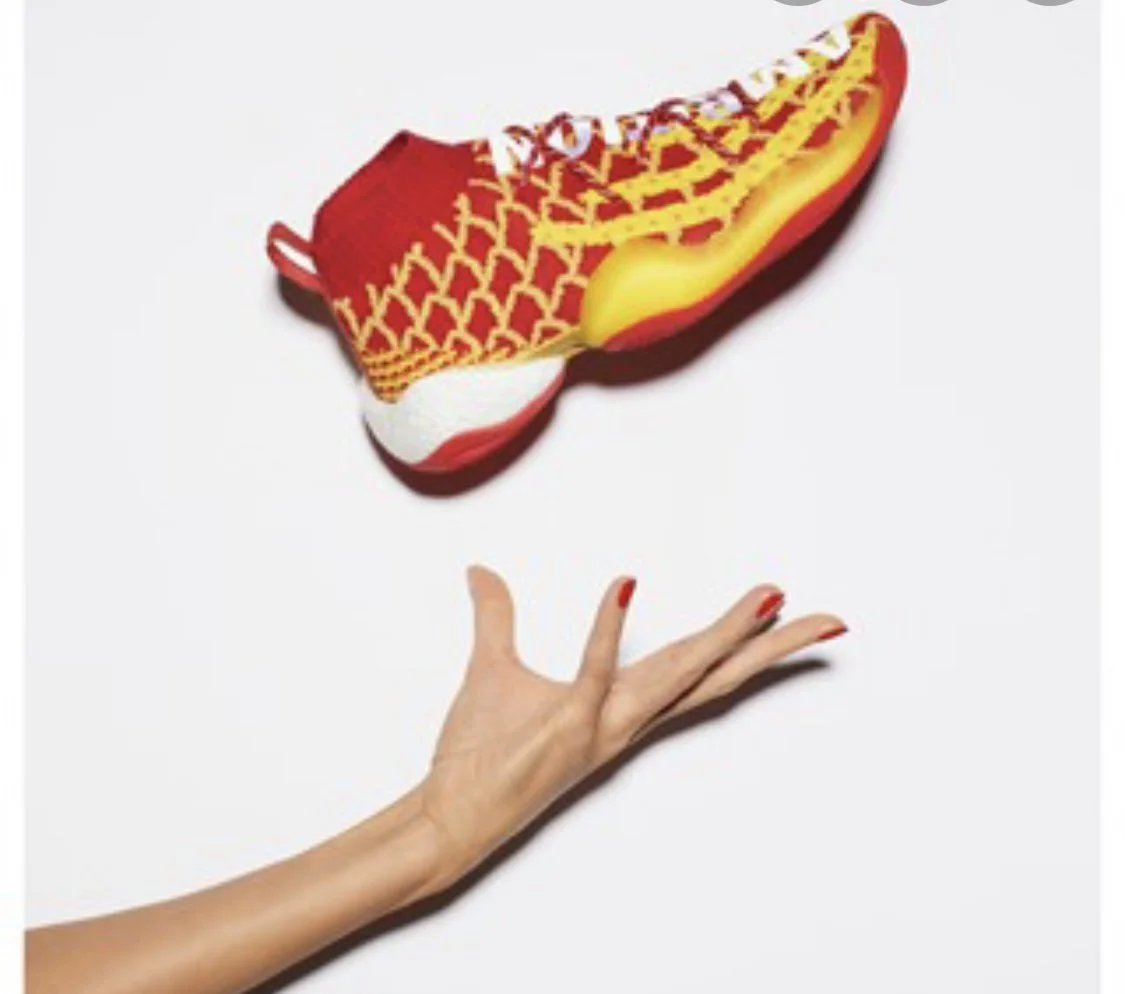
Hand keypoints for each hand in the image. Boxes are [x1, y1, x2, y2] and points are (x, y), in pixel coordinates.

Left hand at [420, 567, 846, 877]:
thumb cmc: (480, 753)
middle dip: (768, 644)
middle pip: (711, 675)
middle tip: (822, 616)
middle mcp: (624, 718)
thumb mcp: (494, 669)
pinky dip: (609, 627)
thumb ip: (496, 616)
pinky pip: (594, 671)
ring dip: (722, 635)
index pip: (695, 670)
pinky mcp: (566, 724)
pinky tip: (626, 582)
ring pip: (677, 674)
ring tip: (764, 598)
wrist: (449, 813)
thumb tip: (481, 572)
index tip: (781, 609)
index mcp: (620, 706)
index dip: (742, 642)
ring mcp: (601, 724)